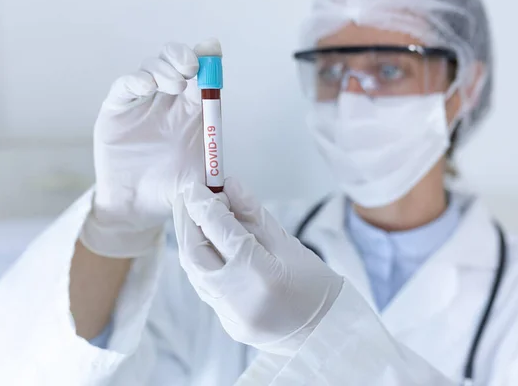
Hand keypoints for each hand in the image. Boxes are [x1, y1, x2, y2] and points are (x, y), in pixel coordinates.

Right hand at [80, 40, 220, 257]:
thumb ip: (215, 179)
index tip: (213, 50)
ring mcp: (141, 103)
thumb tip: (233, 189)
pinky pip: (124, 85)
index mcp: (191, 113)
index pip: (200, 77)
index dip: (207, 60)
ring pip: (151, 67)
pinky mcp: (116, 109)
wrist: (136, 208)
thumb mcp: (199, 184)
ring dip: (164, 68)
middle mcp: (167, 103)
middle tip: (191, 67)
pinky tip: (147, 88)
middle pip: (175, 62)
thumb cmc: (170, 193)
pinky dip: (135, 80)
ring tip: (173, 85)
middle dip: (184, 56)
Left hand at [173, 178, 343, 355]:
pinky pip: (205, 288)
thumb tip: (230, 186)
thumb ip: (254, 215)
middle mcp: (240, 300)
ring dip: (192, 243)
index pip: (220, 231)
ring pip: (195, 273)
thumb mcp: (289, 244)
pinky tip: (209, 247)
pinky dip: (203, 264)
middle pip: (195, 254)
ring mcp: (231, 317)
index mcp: (261, 276)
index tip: (197, 185)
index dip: (204, 204)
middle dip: (188, 222)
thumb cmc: (317, 287)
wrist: (330, 331)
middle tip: (190, 199)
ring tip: (198, 219)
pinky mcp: (229, 325)